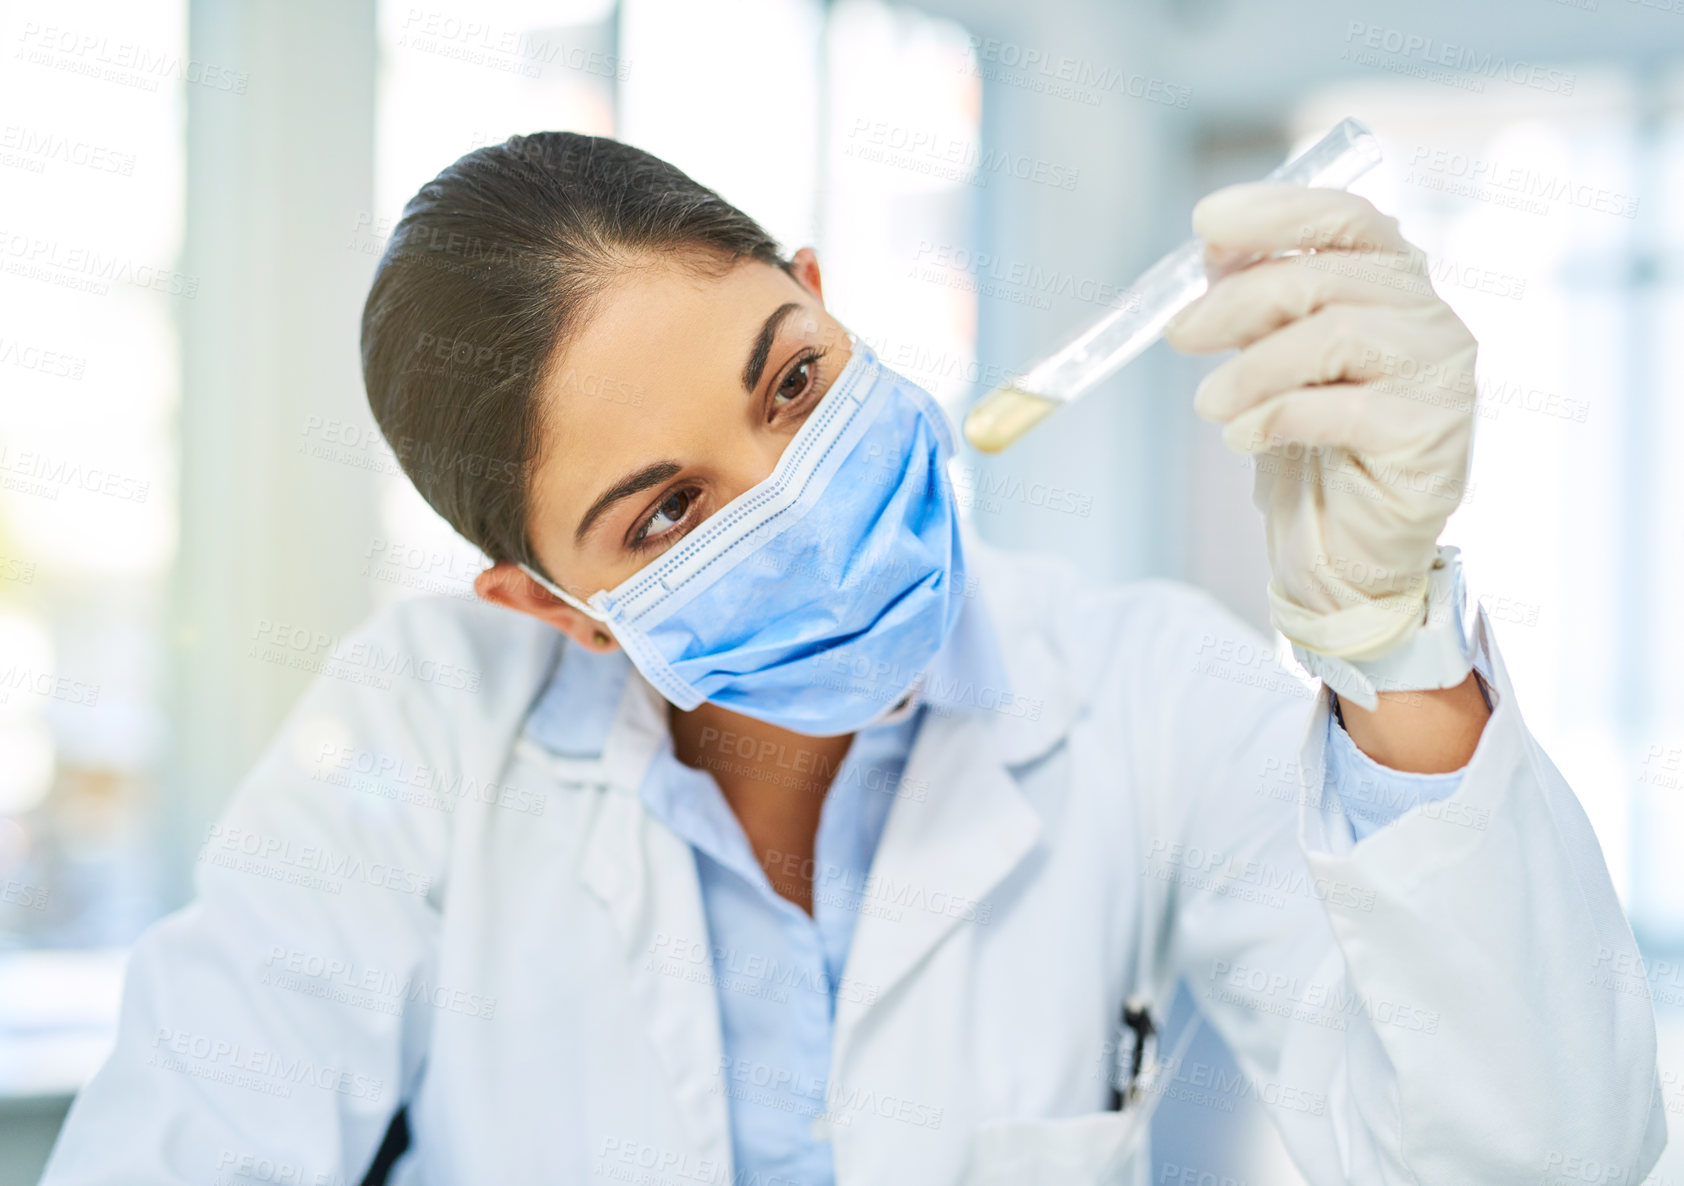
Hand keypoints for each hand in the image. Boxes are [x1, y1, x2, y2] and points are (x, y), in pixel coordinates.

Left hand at [1165, 182, 1477, 660]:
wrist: (1340, 548)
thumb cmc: (1310, 449)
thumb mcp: (1272, 359)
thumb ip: (1259, 301)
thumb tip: (1213, 245)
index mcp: (1394, 285)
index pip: (1346, 217)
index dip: (1276, 210)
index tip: (1204, 222)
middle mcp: (1431, 318)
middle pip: (1327, 274)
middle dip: (1238, 300)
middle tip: (1181, 334)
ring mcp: (1440, 376)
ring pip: (1336, 334)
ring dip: (1252, 367)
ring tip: (1210, 404)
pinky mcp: (1430, 437)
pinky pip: (1345, 409)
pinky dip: (1277, 416)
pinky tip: (1245, 437)